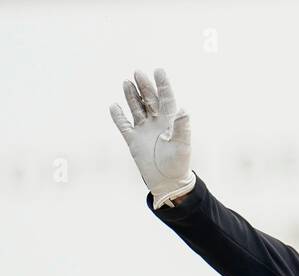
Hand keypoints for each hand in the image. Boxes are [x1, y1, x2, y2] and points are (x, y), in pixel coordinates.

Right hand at [109, 67, 195, 206]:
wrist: (167, 182)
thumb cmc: (178, 164)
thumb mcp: (182, 146)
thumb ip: (182, 128)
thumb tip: (184, 111)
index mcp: (170, 121)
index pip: (166, 98)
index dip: (163, 85)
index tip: (158, 71)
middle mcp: (157, 122)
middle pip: (149, 100)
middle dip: (144, 86)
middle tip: (138, 73)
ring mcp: (144, 130)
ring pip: (136, 108)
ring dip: (131, 96)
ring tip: (126, 83)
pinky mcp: (133, 140)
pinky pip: (124, 125)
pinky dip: (118, 117)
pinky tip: (114, 107)